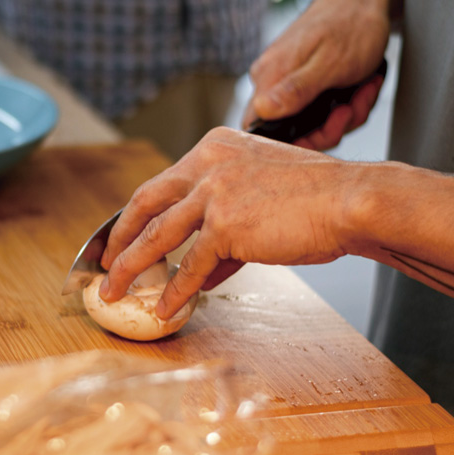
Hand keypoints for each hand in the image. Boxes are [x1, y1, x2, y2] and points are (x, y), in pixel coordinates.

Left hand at [98, 127, 367, 318]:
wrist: (350, 200)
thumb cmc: (317, 199)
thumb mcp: (261, 197)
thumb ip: (227, 224)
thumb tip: (205, 267)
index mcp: (215, 146)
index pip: (164, 182)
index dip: (138, 212)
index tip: (123, 233)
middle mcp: (208, 162)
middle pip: (145, 202)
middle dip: (119, 236)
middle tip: (104, 261)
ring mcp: (214, 192)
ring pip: (157, 235)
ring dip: (130, 267)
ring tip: (114, 291)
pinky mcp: (226, 224)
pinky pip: (191, 264)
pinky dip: (175, 290)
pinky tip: (165, 307)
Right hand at [244, 0, 392, 149]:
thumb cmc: (351, 23)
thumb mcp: (330, 63)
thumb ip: (296, 90)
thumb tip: (262, 111)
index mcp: (269, 76)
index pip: (260, 130)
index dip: (297, 142)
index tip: (331, 128)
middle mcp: (272, 80)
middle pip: (290, 131)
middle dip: (331, 127)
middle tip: (354, 107)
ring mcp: (288, 81)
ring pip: (313, 122)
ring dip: (347, 113)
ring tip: (364, 87)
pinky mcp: (304, 80)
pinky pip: (323, 108)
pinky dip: (348, 102)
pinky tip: (363, 83)